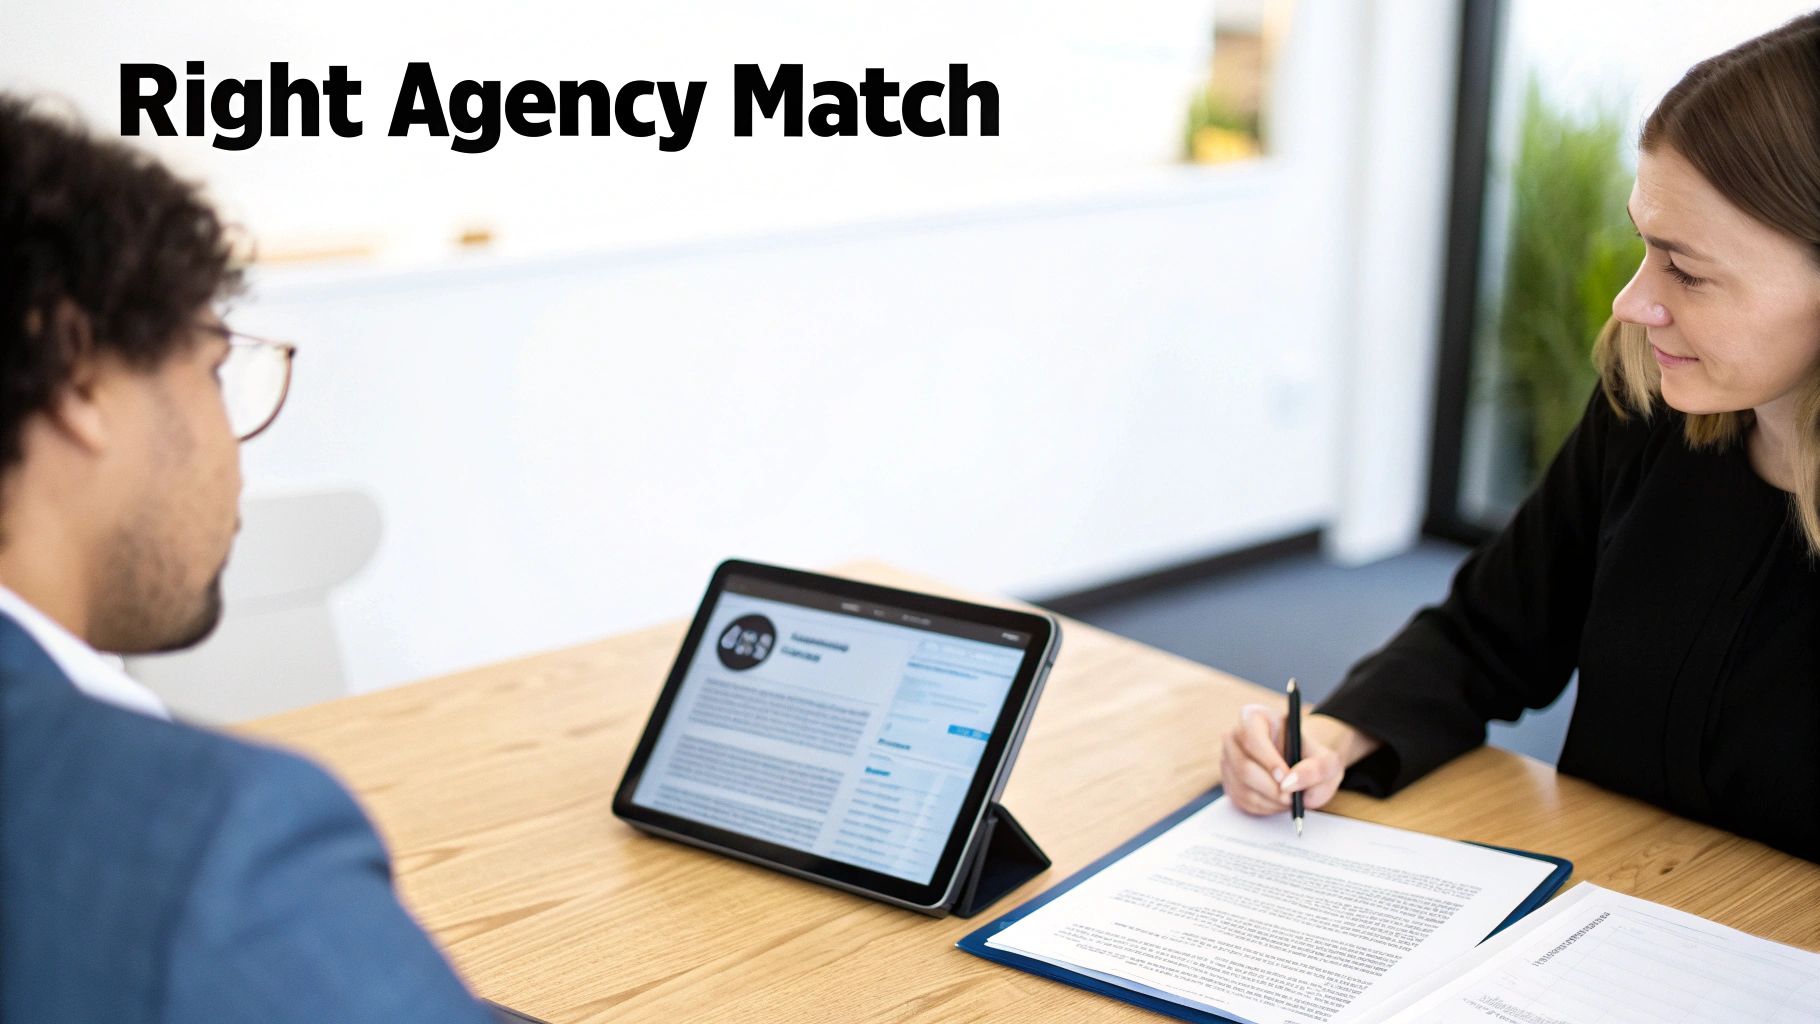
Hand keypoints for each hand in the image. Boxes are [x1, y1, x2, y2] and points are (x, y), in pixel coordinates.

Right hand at [1220, 707, 1367, 815]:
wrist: (1305, 765)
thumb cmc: (1313, 757)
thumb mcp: (1327, 760)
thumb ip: (1315, 769)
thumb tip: (1289, 784)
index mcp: (1255, 717)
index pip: (1252, 736)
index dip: (1267, 759)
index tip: (1285, 777)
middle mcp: (1234, 737)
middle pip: (1243, 767)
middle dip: (1271, 788)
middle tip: (1291, 798)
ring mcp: (1228, 761)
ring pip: (1242, 787)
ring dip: (1270, 800)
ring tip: (1290, 800)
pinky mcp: (1229, 782)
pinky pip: (1242, 800)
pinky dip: (1264, 807)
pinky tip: (1279, 801)